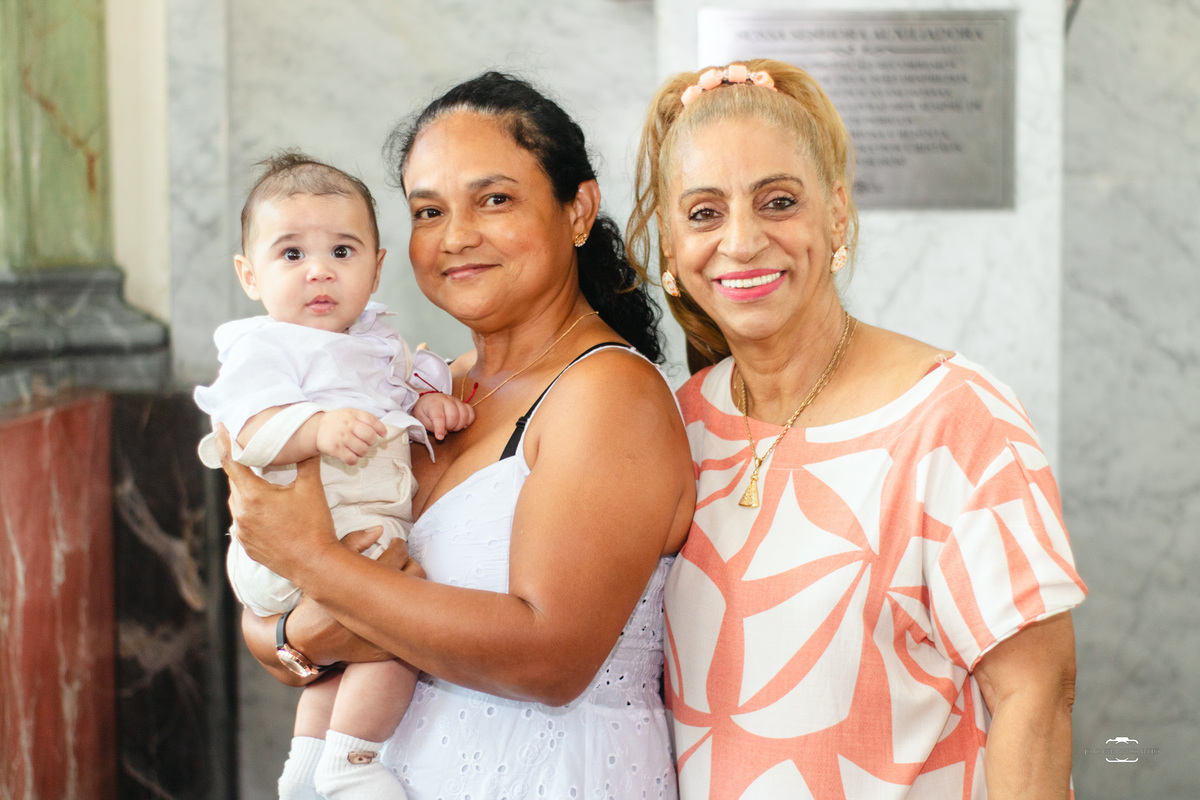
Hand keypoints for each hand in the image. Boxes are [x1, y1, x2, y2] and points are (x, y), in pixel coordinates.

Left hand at [215, 423, 337, 578]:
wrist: (315, 564)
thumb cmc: (313, 525)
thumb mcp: (312, 488)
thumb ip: (306, 462)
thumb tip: (306, 445)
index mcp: (253, 495)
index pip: (231, 461)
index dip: (223, 442)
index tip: (217, 427)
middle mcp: (241, 514)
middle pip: (237, 483)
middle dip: (246, 470)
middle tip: (256, 460)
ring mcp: (242, 532)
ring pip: (239, 503)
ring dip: (250, 493)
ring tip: (269, 490)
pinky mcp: (247, 547)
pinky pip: (244, 523)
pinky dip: (253, 514)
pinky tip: (270, 515)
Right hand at [316, 408, 386, 463]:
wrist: (317, 428)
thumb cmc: (340, 421)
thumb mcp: (351, 414)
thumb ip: (367, 419)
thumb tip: (384, 433)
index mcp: (353, 414)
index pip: (372, 421)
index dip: (381, 429)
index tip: (383, 435)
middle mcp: (347, 425)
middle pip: (370, 437)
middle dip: (372, 442)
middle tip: (367, 442)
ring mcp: (341, 438)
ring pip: (363, 450)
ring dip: (363, 452)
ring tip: (357, 448)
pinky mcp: (335, 449)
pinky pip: (352, 459)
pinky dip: (354, 460)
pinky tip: (351, 455)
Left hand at [412, 392, 475, 439]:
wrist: (427, 399)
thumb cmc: (424, 410)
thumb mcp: (421, 419)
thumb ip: (432, 427)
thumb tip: (444, 434)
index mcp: (434, 404)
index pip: (439, 416)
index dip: (440, 428)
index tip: (440, 437)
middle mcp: (446, 400)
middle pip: (454, 415)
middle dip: (451, 427)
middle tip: (446, 430)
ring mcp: (455, 400)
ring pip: (464, 413)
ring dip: (460, 425)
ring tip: (453, 428)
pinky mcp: (462, 403)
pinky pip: (470, 411)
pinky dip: (469, 420)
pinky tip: (463, 425)